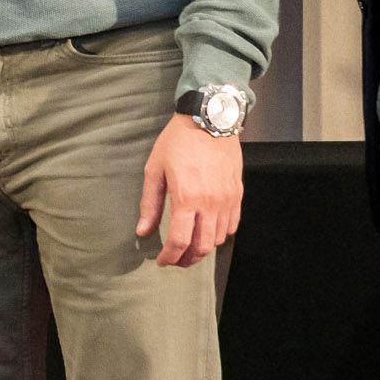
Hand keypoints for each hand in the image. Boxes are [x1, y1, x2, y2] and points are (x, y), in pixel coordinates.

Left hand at [137, 114, 243, 268]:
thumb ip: (149, 204)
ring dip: (203, 249)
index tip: (162, 261)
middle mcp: (209, 203)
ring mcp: (226, 199)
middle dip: (186, 259)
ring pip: (219, 239)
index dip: (170, 257)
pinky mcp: (237, 193)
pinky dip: (220, 235)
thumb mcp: (155, 169)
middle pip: (202, 247)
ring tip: (190, 247)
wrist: (209, 118)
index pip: (180, 242)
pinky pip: (232, 225)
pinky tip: (208, 231)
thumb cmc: (178, 141)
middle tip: (175, 259)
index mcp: (186, 198)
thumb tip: (142, 231)